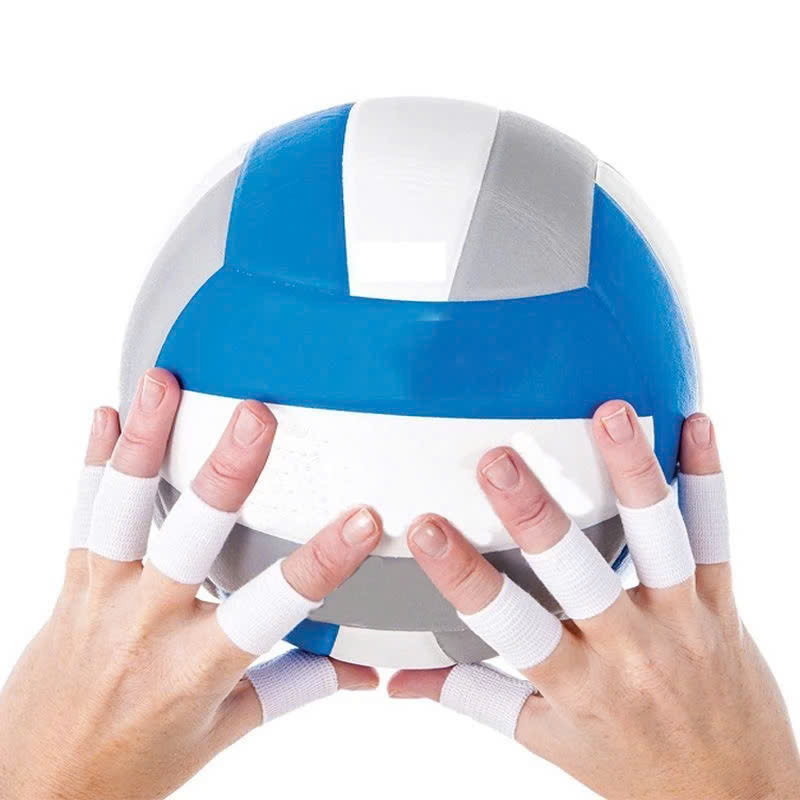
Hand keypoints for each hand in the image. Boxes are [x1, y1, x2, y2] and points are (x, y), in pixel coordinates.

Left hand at [0, 369, 380, 799]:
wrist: (33, 790)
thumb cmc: (129, 767)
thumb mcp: (221, 730)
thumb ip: (292, 687)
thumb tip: (356, 671)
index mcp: (195, 667)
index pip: (272, 607)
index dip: (322, 561)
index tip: (363, 520)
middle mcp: (145, 625)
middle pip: (191, 538)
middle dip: (229, 473)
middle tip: (256, 417)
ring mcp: (101, 596)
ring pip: (121, 509)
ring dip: (144, 441)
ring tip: (163, 385)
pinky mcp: (73, 583)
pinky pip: (81, 514)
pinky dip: (93, 460)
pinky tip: (106, 413)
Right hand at [389, 403, 799, 798]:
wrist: (737, 799)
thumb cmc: (633, 769)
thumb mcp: (548, 739)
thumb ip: (474, 696)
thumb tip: (403, 681)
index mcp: (578, 684)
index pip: (510, 626)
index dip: (463, 577)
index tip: (424, 529)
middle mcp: (630, 648)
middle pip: (578, 575)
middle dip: (534, 517)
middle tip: (498, 461)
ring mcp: (682, 619)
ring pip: (657, 539)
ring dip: (631, 474)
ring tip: (606, 414)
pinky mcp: (721, 601)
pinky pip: (716, 534)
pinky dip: (707, 477)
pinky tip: (696, 423)